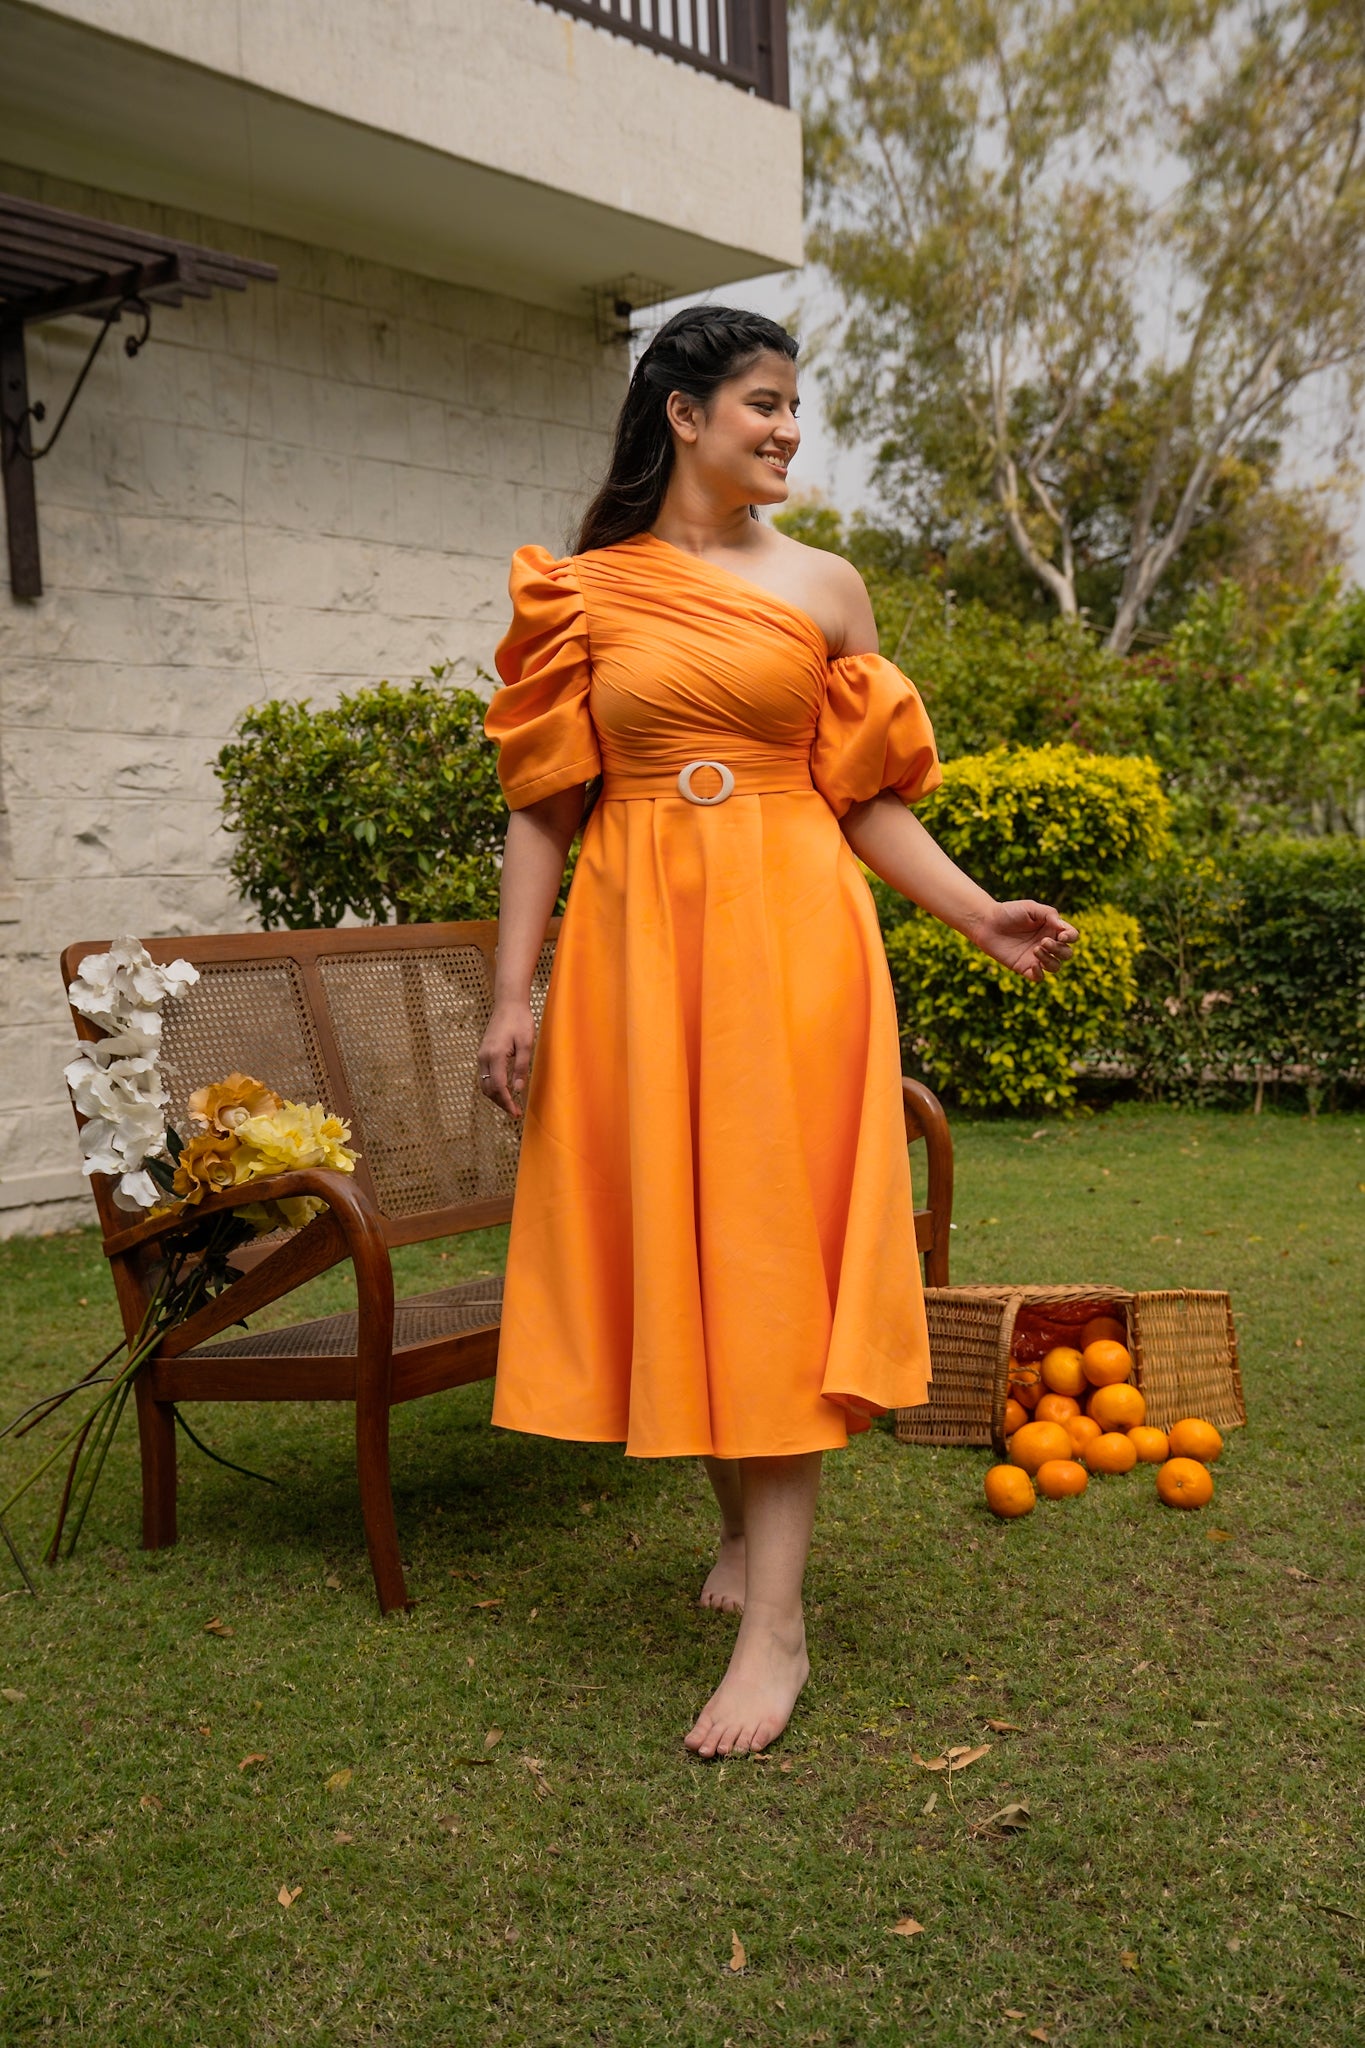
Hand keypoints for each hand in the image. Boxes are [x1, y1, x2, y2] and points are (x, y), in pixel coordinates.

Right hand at [477, 1000, 534, 1117]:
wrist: (508, 1004)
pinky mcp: (483, 1053)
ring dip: (495, 1096)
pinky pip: (484, 1076)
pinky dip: (493, 1087)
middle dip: (501, 1102)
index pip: (499, 1086)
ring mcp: (481, 1055)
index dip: (507, 1102)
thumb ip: (521, 1067)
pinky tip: (504, 1090)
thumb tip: (518, 1089)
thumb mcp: (526, 1044)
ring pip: (484, 1084)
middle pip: (489, 1089)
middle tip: (515, 1112)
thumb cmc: (520, 1021)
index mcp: (495, 1055)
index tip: (516, 1112)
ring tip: (510, 1104)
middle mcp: (484, 1057)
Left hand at [967, 901, 1077, 983]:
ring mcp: (1036, 957)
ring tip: (1036, 949)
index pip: (1072, 936)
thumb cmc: (1009, 912)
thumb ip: (1049, 914)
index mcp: (1052, 929)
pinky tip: (1033, 965)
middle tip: (1043, 942)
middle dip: (1059, 949)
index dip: (1071, 937)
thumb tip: (1063, 928)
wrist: (986, 923)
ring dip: (1050, 960)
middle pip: (1066, 953)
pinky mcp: (1024, 967)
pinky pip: (1039, 977)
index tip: (1062, 935)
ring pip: (1055, 966)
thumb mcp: (1031, 908)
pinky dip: (1040, 974)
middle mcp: (1047, 944)